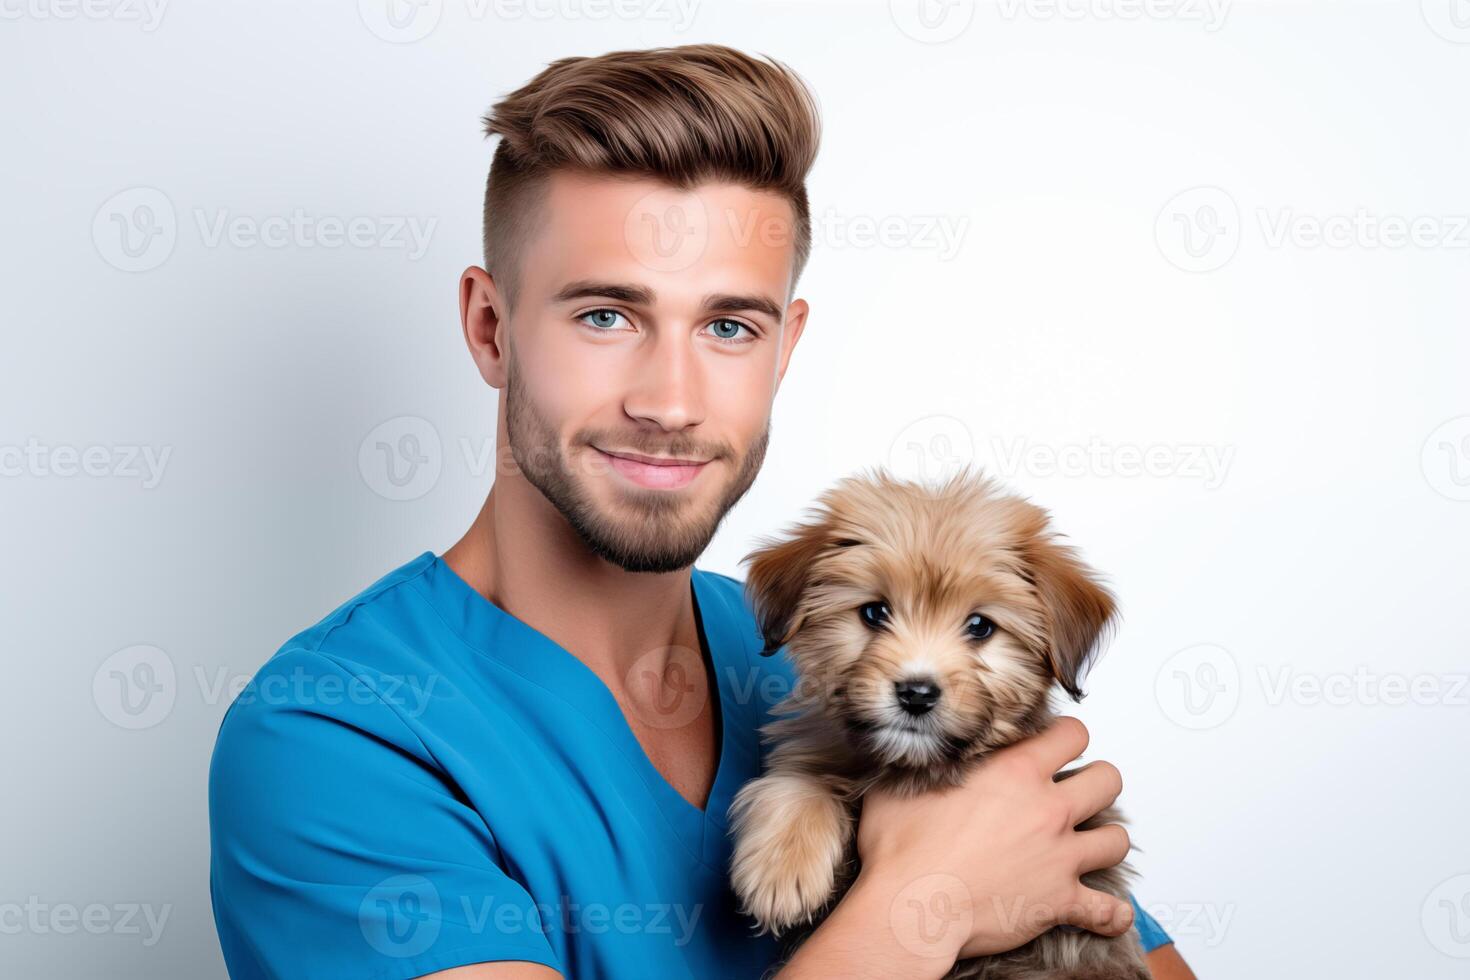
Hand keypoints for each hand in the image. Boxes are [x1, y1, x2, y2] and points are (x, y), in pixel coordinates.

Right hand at [854, 716, 1134, 961]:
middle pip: (1108, 780)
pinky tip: (1105, 912)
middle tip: (1077, 791)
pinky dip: (1109, 913)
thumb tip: (914, 749)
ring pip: (1116, 840)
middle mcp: (1046, 809)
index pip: (1071, 734)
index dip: (1068, 736)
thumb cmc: (902, 850)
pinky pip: (1107, 911)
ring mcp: (1059, 856)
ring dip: (1105, 840)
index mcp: (1014, 772)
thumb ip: (923, 762)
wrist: (911, 908)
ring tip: (1090, 843)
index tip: (1058, 745)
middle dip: (1097, 782)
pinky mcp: (1061, 901)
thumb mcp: (901, 784)